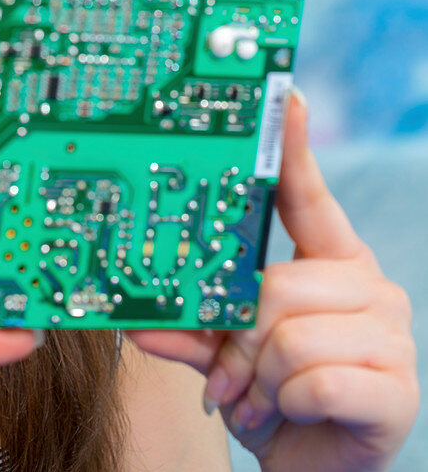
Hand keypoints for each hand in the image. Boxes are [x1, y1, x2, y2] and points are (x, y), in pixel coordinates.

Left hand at [127, 90, 418, 471]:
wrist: (314, 465)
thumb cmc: (273, 394)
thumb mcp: (222, 353)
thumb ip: (187, 328)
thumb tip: (135, 317)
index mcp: (327, 262)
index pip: (309, 197)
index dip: (294, 148)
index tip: (285, 96)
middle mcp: (365, 286)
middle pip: (277, 285)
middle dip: (238, 338)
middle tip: (229, 373)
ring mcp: (390, 335)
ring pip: (289, 333)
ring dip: (256, 377)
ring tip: (257, 396)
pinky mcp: (397, 390)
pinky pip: (313, 380)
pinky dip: (284, 405)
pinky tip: (290, 413)